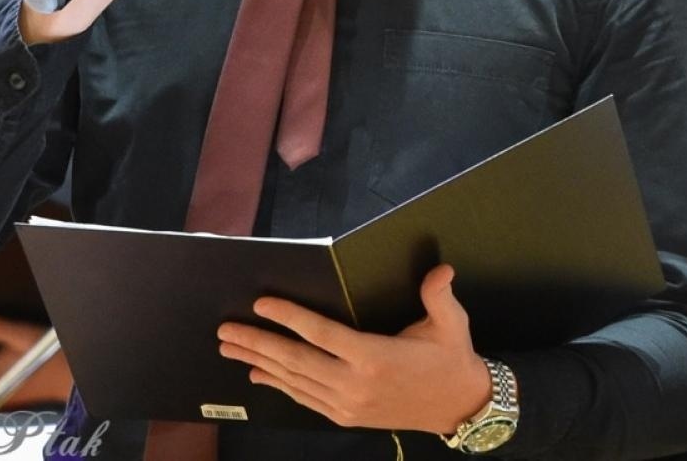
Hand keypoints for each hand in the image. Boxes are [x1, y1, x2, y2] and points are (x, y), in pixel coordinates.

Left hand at [217, 264, 491, 433]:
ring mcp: (347, 404)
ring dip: (259, 363)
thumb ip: (439, 295)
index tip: (262, 303)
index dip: (289, 317)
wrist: (460, 406)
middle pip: (295, 360)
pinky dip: (278, 385)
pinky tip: (258, 374)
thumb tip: (440, 269)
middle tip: (226, 329)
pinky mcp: (346, 416)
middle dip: (257, 342)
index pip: (321, 334)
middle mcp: (355, 384)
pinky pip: (304, 398)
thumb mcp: (451, 324)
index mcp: (375, 357)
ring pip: (294, 381)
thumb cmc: (451, 359)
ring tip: (231, 348)